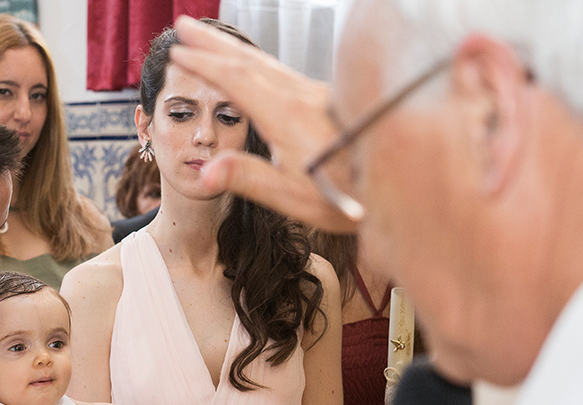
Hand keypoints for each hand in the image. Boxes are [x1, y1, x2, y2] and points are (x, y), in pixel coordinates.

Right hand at [170, 16, 354, 231]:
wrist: (404, 182)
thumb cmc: (352, 197)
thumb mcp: (296, 198)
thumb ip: (250, 180)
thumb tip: (205, 171)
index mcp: (288, 117)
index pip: (237, 80)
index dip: (205, 64)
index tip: (178, 53)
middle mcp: (304, 98)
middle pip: (250, 61)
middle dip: (214, 43)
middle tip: (184, 26)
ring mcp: (320, 96)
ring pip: (269, 63)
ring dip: (236, 49)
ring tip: (211, 40)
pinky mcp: (332, 101)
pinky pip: (286, 72)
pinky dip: (260, 62)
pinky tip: (258, 67)